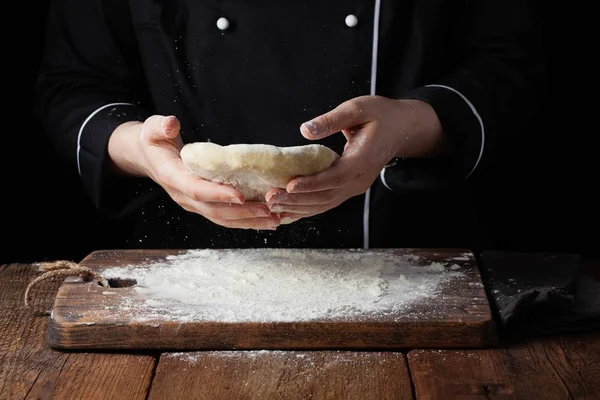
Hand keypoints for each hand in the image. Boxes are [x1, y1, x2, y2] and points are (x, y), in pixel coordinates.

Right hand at [108, 115, 279, 229]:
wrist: (148, 158)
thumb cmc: (154, 140)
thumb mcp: (152, 129)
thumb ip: (161, 126)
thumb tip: (172, 123)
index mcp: (172, 177)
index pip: (197, 190)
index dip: (219, 194)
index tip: (242, 195)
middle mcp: (183, 196)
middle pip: (215, 211)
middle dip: (243, 213)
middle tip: (270, 211)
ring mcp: (193, 204)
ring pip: (222, 219)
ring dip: (249, 221)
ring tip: (275, 219)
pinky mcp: (203, 206)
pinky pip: (225, 218)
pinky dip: (246, 220)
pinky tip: (267, 219)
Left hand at [266, 96, 444, 222]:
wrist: (402, 129)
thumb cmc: (380, 115)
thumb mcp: (357, 109)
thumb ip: (332, 120)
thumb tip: (305, 130)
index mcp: (363, 160)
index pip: (334, 177)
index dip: (311, 183)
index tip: (288, 185)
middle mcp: (360, 180)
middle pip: (326, 196)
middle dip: (297, 199)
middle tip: (270, 198)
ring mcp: (355, 187)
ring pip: (325, 204)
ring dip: (298, 207)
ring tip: (272, 206)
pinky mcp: (350, 188)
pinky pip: (326, 203)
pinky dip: (306, 208)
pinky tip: (287, 212)